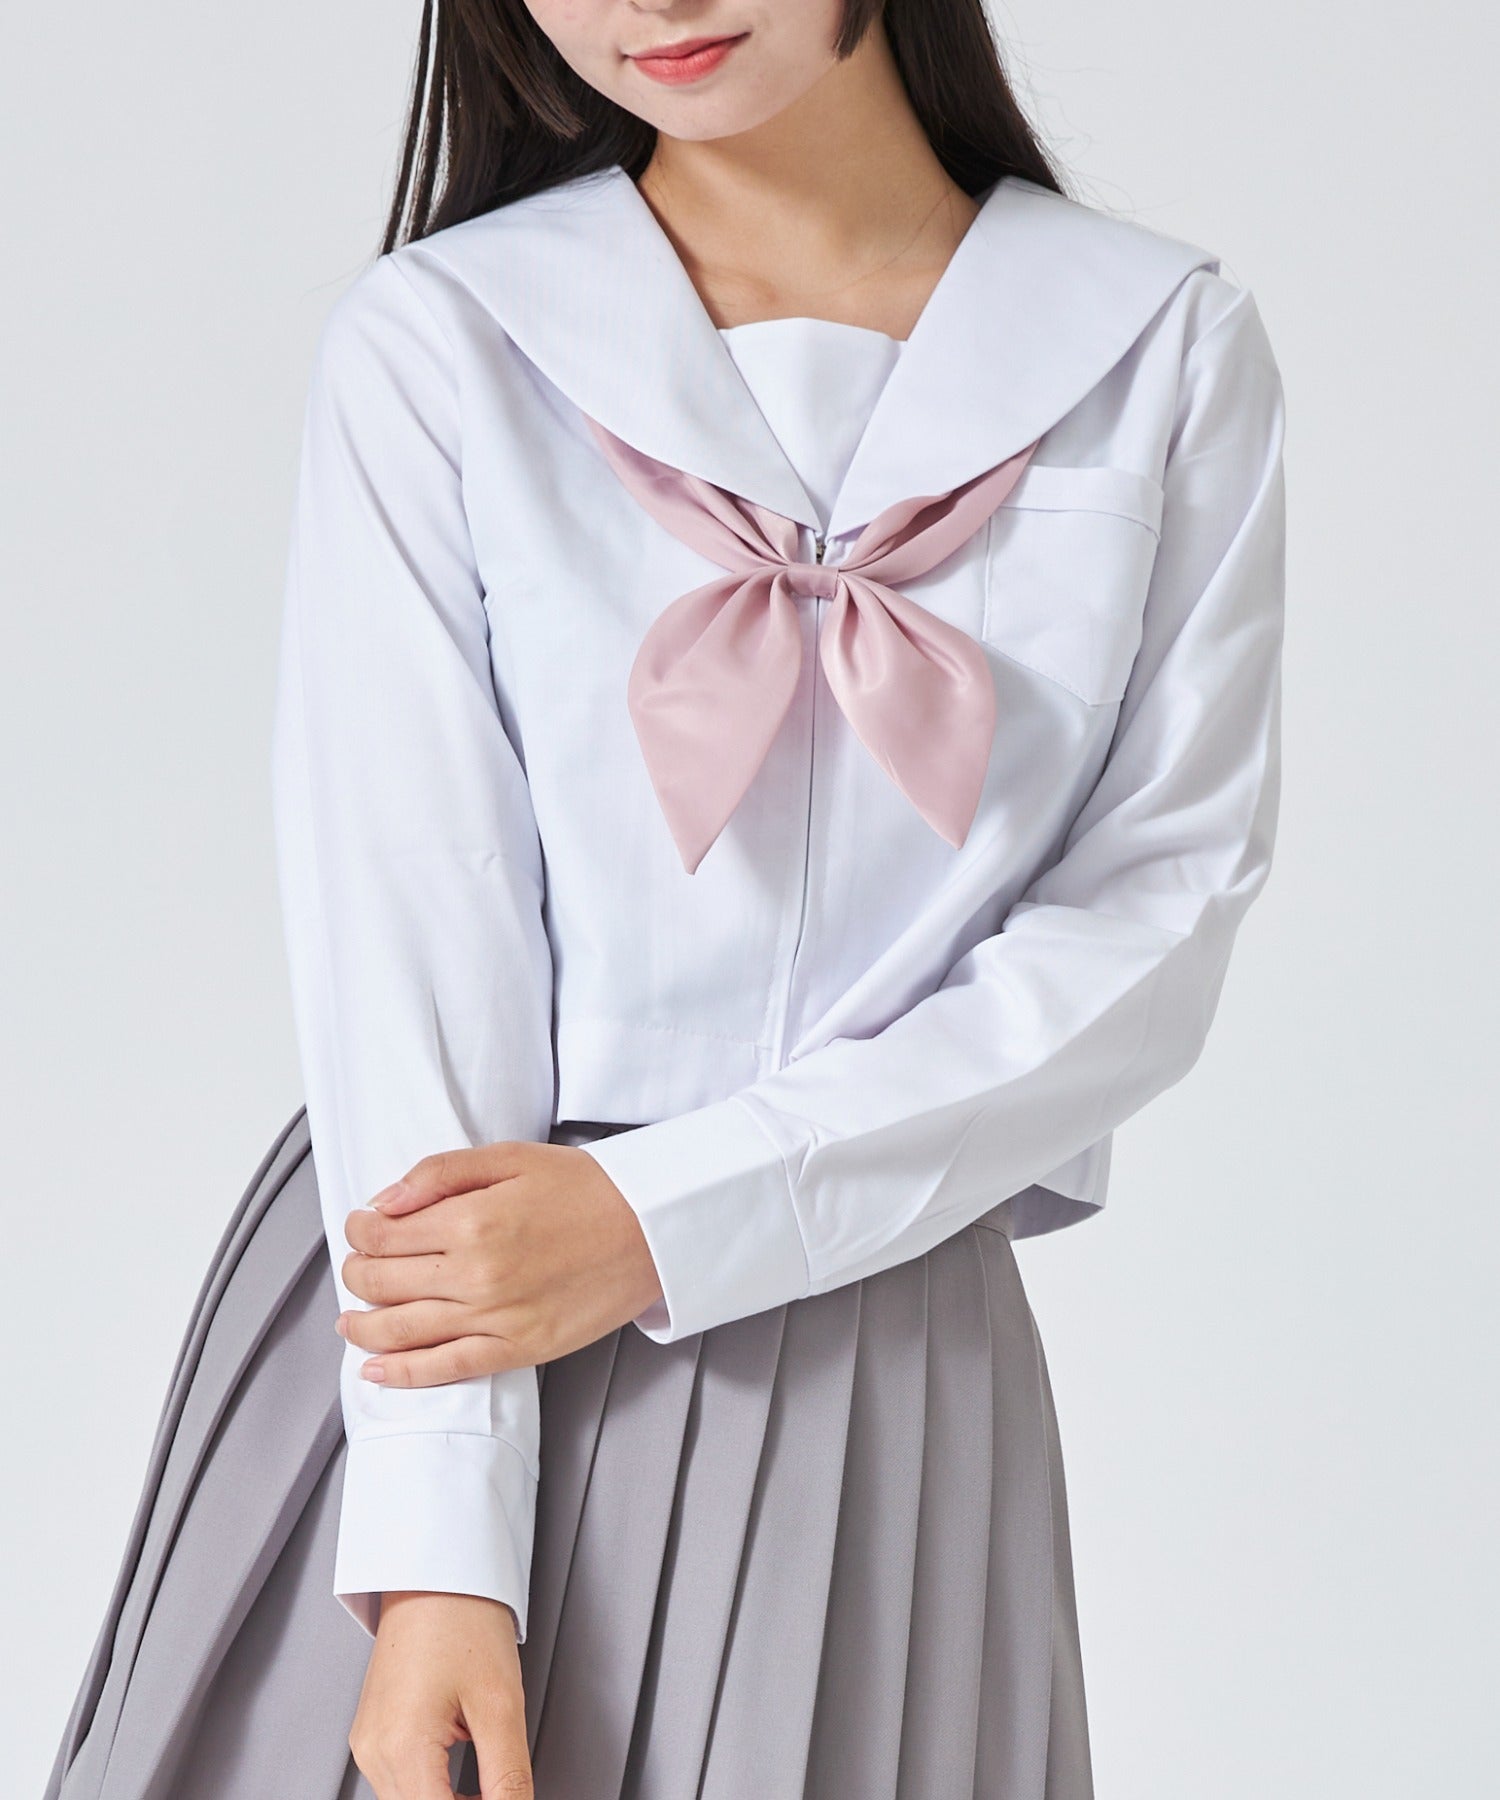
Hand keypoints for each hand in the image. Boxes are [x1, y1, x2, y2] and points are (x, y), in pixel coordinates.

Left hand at [335, 1141, 663, 1385]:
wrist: (651, 1231)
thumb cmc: (586, 1189)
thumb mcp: (511, 1157)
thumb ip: (441, 1173)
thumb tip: (383, 1201)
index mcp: (470, 1221)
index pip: (382, 1235)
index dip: (359, 1230)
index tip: (361, 1225)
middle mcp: (475, 1275)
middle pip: (382, 1284)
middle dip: (357, 1273)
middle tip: (358, 1265)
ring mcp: (495, 1318)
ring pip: (402, 1331)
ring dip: (363, 1326)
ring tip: (350, 1319)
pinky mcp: (517, 1349)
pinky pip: (446, 1369)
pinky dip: (403, 1374)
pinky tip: (375, 1371)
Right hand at [349, 1590, 527, 1798]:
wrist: (436, 1571)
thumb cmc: (463, 1616)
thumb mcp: (501, 1703)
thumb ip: (508, 1776)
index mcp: (401, 1746)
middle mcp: (374, 1750)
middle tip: (506, 1793)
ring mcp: (369, 1741)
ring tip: (491, 1789)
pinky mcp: (373, 1731)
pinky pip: (401, 1782)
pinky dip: (434, 1790)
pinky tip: (465, 1782)